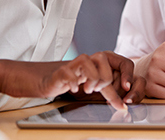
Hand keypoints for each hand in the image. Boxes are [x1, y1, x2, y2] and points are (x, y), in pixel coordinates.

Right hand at [1, 51, 138, 109]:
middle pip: (106, 59)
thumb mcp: (89, 87)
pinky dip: (74, 82)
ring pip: (91, 61)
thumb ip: (106, 92)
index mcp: (97, 62)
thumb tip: (122, 105)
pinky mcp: (60, 71)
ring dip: (92, 78)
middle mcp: (87, 60)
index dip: (128, 75)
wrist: (36, 80)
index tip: (126, 93)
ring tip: (86, 89)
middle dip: (106, 79)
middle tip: (98, 90)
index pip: (121, 62)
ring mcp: (73, 64)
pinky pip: (71, 73)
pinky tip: (72, 88)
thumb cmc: (64, 82)